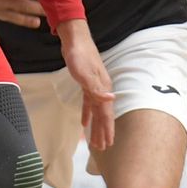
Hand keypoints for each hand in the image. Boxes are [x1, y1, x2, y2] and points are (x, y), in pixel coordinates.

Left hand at [58, 19, 114, 151]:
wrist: (75, 39)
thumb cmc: (80, 55)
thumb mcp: (85, 73)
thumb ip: (96, 88)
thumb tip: (111, 100)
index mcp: (103, 88)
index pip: (106, 114)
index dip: (107, 130)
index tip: (109, 144)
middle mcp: (102, 89)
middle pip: (103, 115)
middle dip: (103, 132)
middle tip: (103, 148)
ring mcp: (95, 86)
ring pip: (96, 111)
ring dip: (96, 126)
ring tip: (95, 140)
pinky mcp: (86, 83)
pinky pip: (88, 103)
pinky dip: (86, 113)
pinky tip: (83, 122)